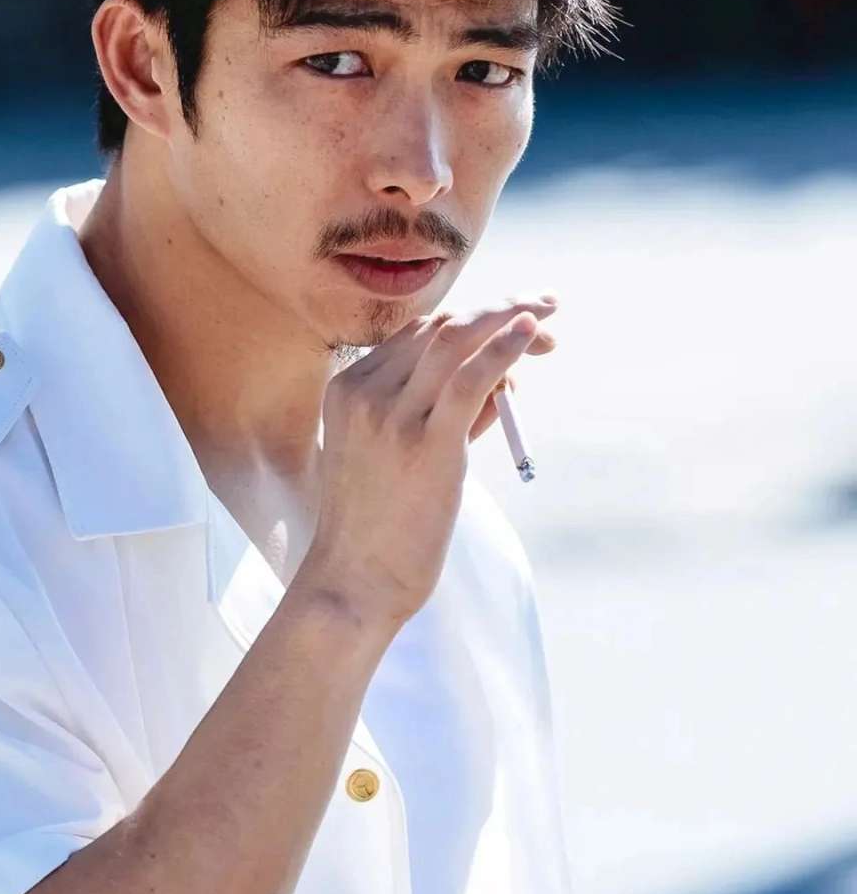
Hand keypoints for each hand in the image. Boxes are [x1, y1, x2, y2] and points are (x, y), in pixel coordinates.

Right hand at [301, 296, 557, 629]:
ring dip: (507, 316)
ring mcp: (392, 417)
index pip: (418, 334)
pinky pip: (469, 379)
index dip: (471, 320)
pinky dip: (504, 346)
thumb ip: (443, 412)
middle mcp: (366, 392)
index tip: (514, 323)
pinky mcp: (426, 446)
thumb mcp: (395, 454)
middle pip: (440, 328)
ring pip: (455, 340)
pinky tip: (530, 330)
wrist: (353, 582)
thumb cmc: (376, 527)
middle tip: (543, 313)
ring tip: (546, 311)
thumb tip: (502, 377)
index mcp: (348, 388)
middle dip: (496, 312)